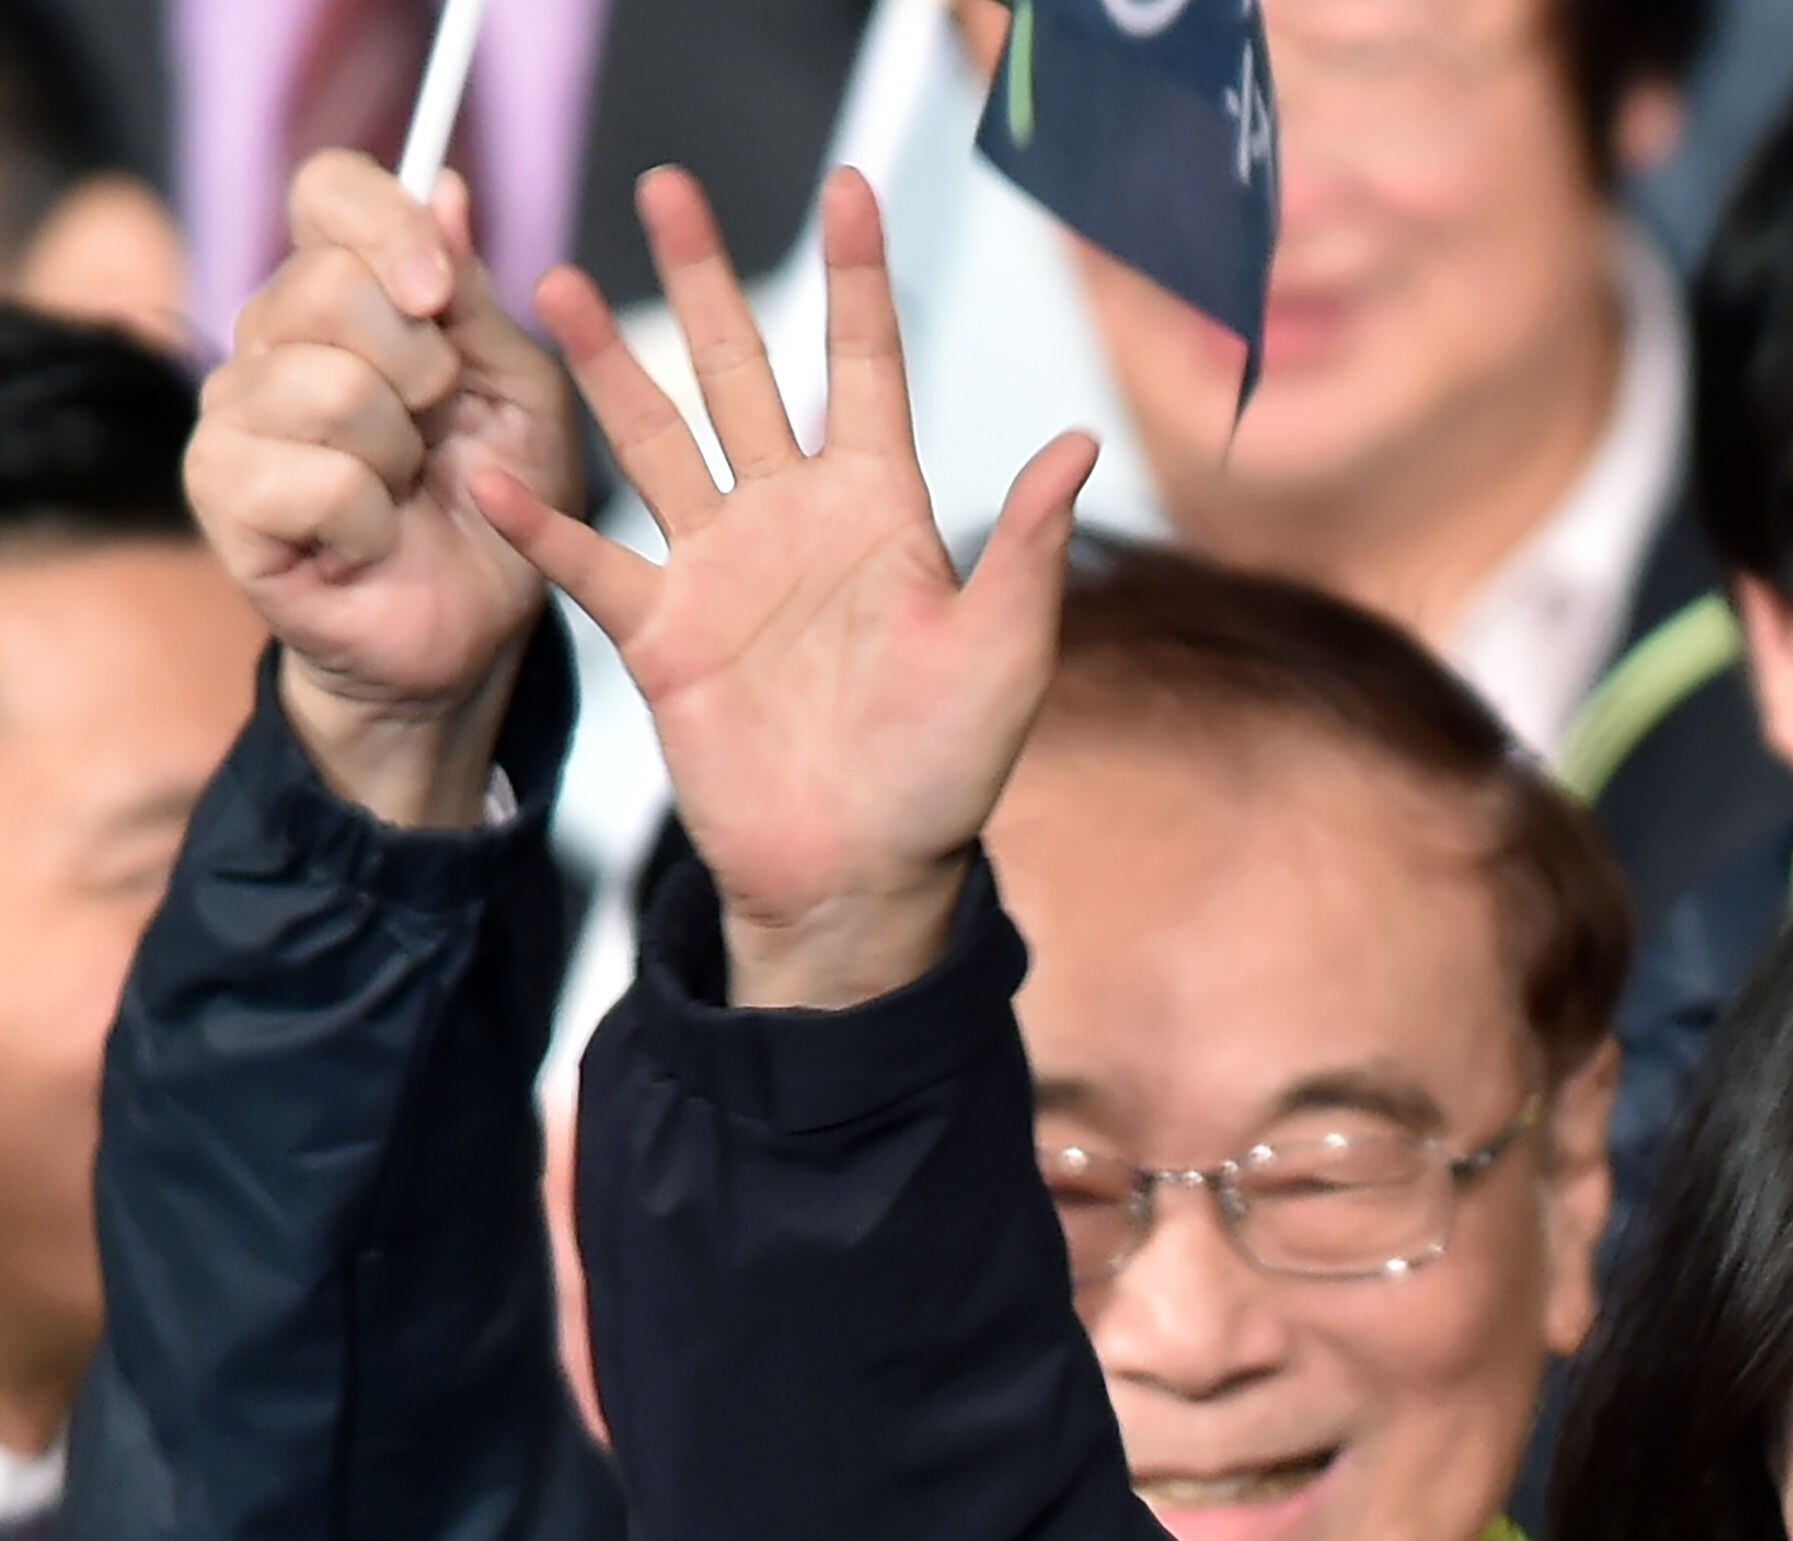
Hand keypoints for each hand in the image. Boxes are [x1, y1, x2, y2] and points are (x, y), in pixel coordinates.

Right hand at [188, 153, 581, 825]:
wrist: (471, 633)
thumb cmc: (497, 508)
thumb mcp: (521, 395)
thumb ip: (478, 301)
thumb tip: (442, 190)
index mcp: (346, 296)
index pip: (329, 193)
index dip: (386, 225)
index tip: (440, 291)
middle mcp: (272, 338)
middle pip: (327, 289)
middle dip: (423, 371)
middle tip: (437, 431)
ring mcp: (234, 414)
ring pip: (328, 388)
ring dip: (401, 456)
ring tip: (405, 492)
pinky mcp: (222, 494)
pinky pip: (314, 479)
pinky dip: (373, 521)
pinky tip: (373, 540)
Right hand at [481, 166, 1093, 1009]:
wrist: (862, 875)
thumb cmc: (947, 773)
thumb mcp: (1005, 655)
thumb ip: (1026, 546)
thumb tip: (1079, 441)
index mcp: (884, 514)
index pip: (869, 369)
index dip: (859, 280)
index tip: (849, 187)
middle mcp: (794, 522)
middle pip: (742, 374)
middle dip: (704, 282)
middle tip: (669, 186)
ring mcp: (721, 571)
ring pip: (655, 441)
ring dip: (608, 364)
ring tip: (552, 276)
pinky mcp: (661, 634)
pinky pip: (589, 561)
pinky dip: (537, 518)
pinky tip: (485, 458)